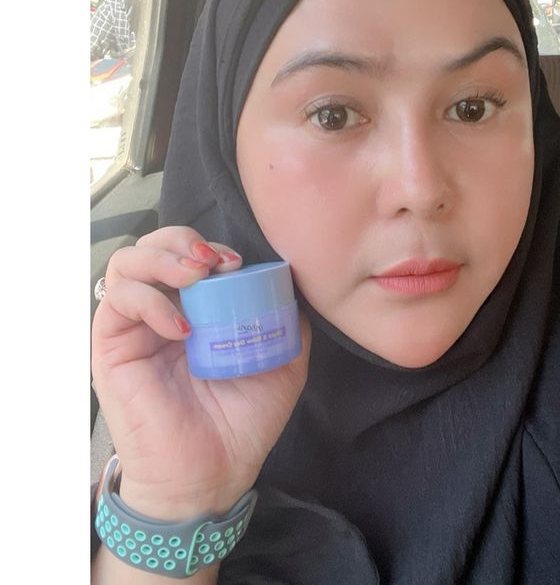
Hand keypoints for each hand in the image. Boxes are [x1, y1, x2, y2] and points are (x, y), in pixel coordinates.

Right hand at [91, 226, 310, 519]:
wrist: (212, 474)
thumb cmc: (242, 422)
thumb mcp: (282, 365)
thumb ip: (287, 325)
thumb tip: (292, 287)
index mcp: (197, 310)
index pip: (189, 254)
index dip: (209, 246)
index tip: (237, 263)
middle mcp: (162, 311)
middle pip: (153, 246)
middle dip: (181, 240)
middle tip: (212, 262)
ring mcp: (135, 328)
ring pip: (126, 263)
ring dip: (161, 258)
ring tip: (195, 278)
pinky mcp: (112, 348)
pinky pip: (117, 301)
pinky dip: (149, 302)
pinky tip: (181, 327)